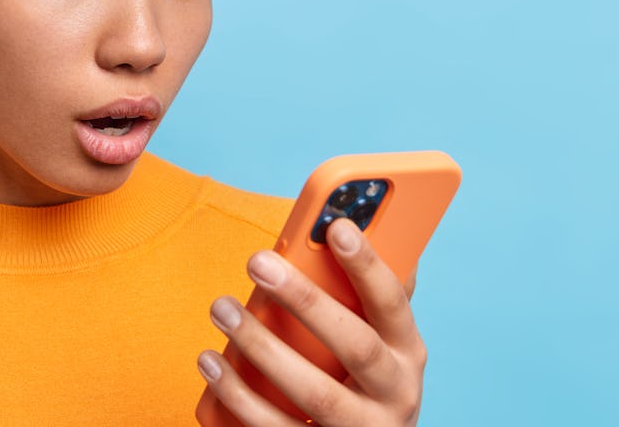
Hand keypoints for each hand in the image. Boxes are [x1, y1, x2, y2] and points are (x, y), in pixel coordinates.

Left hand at [196, 218, 426, 425]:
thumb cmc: (363, 377)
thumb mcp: (378, 338)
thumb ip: (364, 291)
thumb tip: (347, 221)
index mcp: (407, 352)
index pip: (393, 302)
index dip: (368, 264)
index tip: (335, 226)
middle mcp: (396, 395)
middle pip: (354, 346)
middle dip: (304, 300)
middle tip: (256, 261)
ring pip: (313, 394)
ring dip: (261, 347)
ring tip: (222, 308)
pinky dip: (238, 398)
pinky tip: (211, 364)